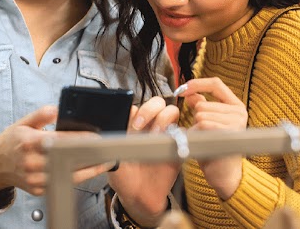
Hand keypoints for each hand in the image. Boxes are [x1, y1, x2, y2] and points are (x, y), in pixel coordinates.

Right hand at [0, 105, 113, 195]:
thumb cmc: (12, 142)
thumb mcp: (23, 123)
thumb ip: (41, 114)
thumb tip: (59, 109)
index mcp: (29, 142)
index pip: (60, 141)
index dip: (80, 140)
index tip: (96, 138)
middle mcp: (31, 162)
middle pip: (67, 160)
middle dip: (89, 156)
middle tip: (107, 150)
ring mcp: (35, 179)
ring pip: (67, 176)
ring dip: (89, 169)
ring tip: (105, 161)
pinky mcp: (38, 190)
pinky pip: (62, 184)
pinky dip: (77, 177)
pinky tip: (89, 170)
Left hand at [109, 96, 179, 225]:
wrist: (138, 197)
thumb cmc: (123, 176)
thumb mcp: (113, 158)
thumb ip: (114, 141)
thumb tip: (113, 124)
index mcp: (134, 126)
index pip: (137, 106)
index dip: (135, 111)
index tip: (130, 125)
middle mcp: (151, 126)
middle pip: (157, 103)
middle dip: (150, 108)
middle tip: (140, 125)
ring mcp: (166, 134)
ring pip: (172, 111)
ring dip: (164, 118)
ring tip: (157, 134)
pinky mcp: (178, 146)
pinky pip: (186, 132)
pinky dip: (182, 132)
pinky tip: (172, 143)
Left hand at [178, 77, 246, 199]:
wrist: (224, 175)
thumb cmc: (214, 149)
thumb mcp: (208, 123)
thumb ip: (201, 106)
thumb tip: (189, 93)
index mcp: (236, 106)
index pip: (216, 83)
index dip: (196, 84)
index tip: (181, 89)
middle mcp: (240, 112)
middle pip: (202, 104)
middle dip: (195, 118)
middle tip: (203, 134)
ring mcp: (236, 122)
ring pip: (200, 114)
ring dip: (196, 128)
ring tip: (205, 141)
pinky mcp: (229, 132)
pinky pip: (202, 124)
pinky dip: (197, 134)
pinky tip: (204, 144)